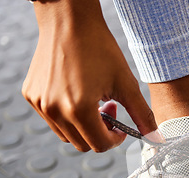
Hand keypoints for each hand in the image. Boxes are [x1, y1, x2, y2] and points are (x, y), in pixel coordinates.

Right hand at [22, 0, 155, 151]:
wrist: (69, 20)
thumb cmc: (99, 48)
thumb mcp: (126, 83)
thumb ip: (142, 114)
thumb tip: (156, 137)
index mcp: (78, 109)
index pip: (100, 145)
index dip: (116, 139)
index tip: (121, 127)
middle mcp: (54, 110)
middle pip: (83, 144)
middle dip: (101, 132)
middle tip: (110, 109)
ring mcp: (40, 104)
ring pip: (67, 135)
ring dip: (85, 126)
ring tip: (94, 101)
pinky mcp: (32, 96)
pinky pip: (53, 120)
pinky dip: (68, 116)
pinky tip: (78, 94)